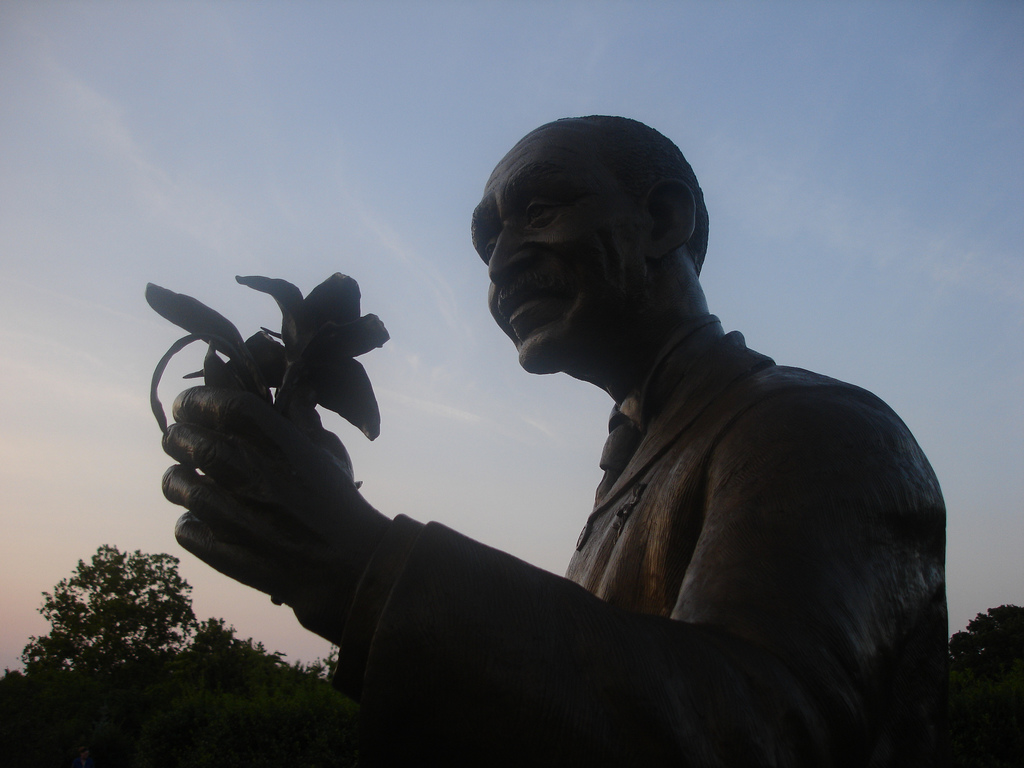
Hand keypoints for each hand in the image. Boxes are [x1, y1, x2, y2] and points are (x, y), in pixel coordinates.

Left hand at [161, 386, 388, 643]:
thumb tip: (293, 391)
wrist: (347, 564)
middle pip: (184, 438)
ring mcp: (229, 513)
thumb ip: (300, 419)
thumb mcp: (325, 451)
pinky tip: (208, 517)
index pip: (218, 404)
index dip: (196, 399)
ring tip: (193, 479)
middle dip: (179, 435)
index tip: (189, 404)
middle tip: (184, 438)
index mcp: (275, 442)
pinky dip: (190, 519)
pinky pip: (182, 525)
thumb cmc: (337, 503)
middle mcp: (247, 472)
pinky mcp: (219, 549)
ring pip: (175, 481)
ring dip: (179, 476)